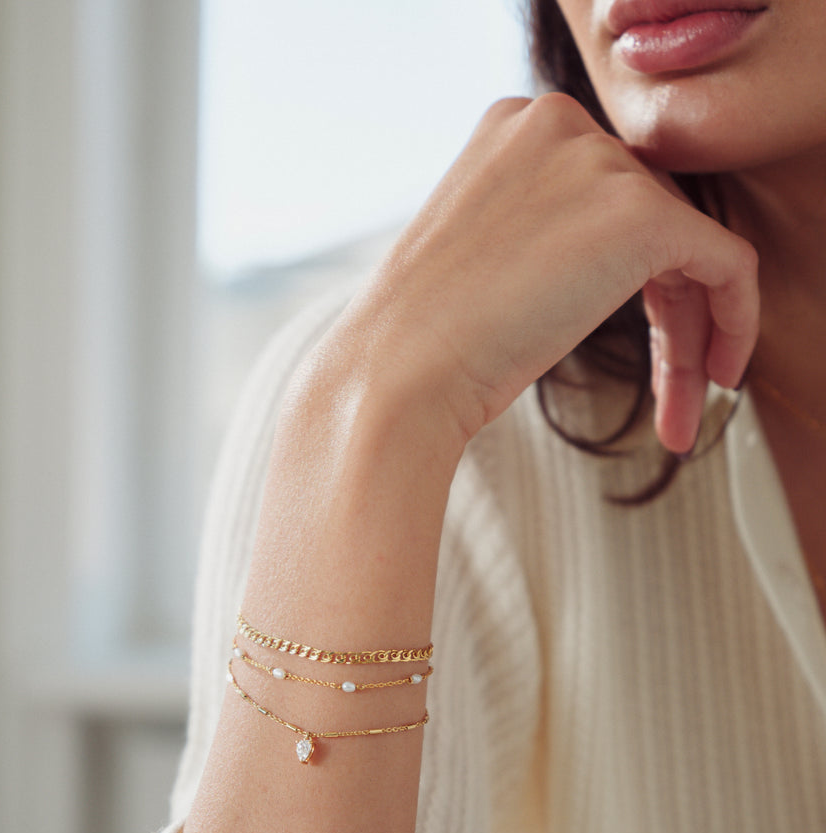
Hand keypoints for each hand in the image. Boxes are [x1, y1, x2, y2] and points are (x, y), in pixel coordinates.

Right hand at [325, 92, 758, 454]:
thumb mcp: (483, 257)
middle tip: (667, 396)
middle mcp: (559, 124)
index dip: (629, 278)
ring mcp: (599, 163)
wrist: (395, 375)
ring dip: (691, 336)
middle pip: (654, 217)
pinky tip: (713, 378)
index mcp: (514, 128)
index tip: (635, 343)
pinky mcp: (638, 214)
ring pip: (690, 248)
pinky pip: (726, 264)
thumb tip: (596, 262)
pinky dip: (734, 320)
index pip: (609, 192)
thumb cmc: (422, 343)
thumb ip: (545, 231)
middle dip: (668, 313)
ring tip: (677, 411)